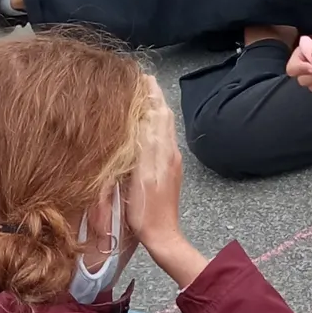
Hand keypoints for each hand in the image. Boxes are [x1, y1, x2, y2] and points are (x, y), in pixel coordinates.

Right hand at [125, 76, 207, 286]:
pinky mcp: (169, 171)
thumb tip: (146, 117)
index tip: (141, 76)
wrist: (163, 236)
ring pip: (164, 128)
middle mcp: (170, 153)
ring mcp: (171, 162)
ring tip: (143, 96)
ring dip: (154, 110)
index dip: (150, 94)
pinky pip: (162, 140)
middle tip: (142, 80)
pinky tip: (146, 127)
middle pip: (163, 117)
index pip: (158, 113)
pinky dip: (154, 126)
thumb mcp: (141, 177)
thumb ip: (145, 146)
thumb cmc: (147, 212)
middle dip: (153, 97)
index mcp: (163, 152)